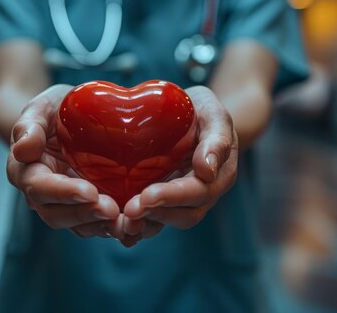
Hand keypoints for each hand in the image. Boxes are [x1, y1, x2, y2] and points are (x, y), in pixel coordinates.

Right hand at [7, 84, 123, 238]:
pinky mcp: (86, 207)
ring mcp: (65, 204)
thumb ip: (28, 126)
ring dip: (100, 226)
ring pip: (78, 225)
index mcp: (25, 170)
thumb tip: (22, 149)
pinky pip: (96, 224)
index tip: (89, 191)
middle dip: (84, 215)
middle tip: (112, 209)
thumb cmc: (54, 110)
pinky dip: (113, 227)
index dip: (63, 193)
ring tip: (125, 220)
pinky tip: (133, 222)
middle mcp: (42, 194)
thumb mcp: (40, 107)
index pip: (38, 187)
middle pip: (56, 215)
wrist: (71, 117)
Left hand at [121, 86, 238, 245]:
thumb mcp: (214, 113)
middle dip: (157, 214)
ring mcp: (183, 200)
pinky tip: (117, 226)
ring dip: (145, 225)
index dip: (173, 196)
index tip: (147, 196)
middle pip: (185, 214)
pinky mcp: (162, 201)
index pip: (199, 192)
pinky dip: (137, 226)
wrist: (186, 113)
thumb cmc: (201, 110)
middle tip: (129, 210)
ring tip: (121, 222)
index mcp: (220, 174)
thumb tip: (207, 170)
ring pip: (168, 221)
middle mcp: (204, 193)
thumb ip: (217, 139)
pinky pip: (153, 220)